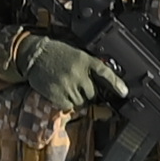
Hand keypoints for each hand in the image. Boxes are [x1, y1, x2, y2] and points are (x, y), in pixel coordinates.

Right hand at [6, 33, 120, 118]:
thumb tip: (105, 84)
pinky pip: (69, 106)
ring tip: (69, 87)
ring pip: (82, 102)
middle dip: (89, 93)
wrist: (35, 54)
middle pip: (93, 93)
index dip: (116, 84)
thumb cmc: (58, 54)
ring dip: (78, 99)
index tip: (124, 92)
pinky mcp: (56, 94)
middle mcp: (78, 73)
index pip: (105, 73)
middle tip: (80, 86)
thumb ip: (90, 67)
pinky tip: (61, 92)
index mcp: (85, 60)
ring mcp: (67, 84)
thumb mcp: (77, 55)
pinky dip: (67, 103)